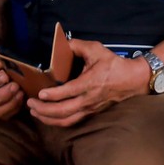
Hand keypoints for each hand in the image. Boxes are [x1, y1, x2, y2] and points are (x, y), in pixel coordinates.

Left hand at [28, 38, 147, 126]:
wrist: (134, 80)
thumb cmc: (114, 65)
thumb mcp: (96, 50)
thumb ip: (77, 45)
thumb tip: (62, 43)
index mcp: (90, 83)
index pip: (68, 92)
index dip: (52, 95)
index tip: (39, 94)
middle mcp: (89, 99)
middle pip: (63, 110)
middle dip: (44, 109)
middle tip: (30, 103)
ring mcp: (90, 108)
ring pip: (67, 120)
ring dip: (48, 118)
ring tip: (34, 112)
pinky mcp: (91, 113)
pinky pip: (73, 121)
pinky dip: (58, 121)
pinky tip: (47, 117)